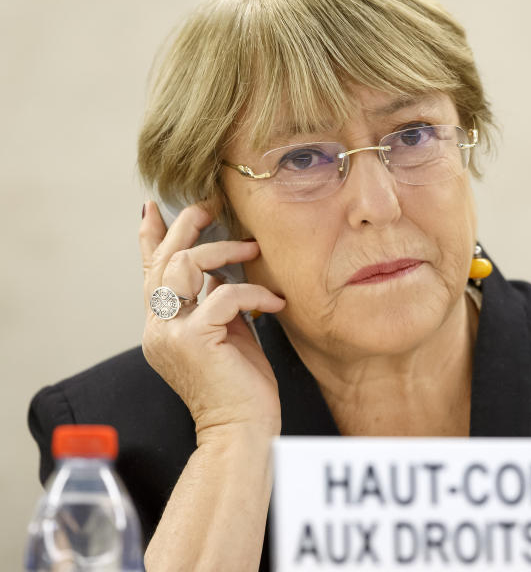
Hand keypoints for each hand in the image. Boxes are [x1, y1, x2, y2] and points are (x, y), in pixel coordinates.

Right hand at [139, 201, 285, 437]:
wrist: (242, 430)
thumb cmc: (240, 386)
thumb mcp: (226, 334)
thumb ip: (215, 304)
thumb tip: (223, 272)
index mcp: (162, 326)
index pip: (150, 273)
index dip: (150, 239)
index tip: (152, 209)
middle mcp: (157, 328)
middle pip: (165, 261)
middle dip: (185, 227)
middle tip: (209, 205)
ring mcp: (171, 333)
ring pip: (186, 267)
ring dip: (223, 250)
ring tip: (252, 249)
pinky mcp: (194, 339)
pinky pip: (223, 295)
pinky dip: (253, 293)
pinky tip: (275, 303)